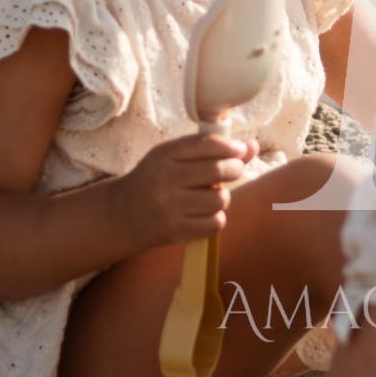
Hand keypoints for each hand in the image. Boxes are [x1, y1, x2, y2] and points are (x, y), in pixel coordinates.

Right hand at [110, 131, 259, 250]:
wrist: (123, 214)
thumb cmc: (155, 178)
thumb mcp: (174, 155)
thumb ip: (211, 148)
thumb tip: (252, 146)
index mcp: (165, 155)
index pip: (207, 144)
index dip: (231, 146)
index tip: (240, 150)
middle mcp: (166, 180)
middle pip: (218, 170)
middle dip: (235, 168)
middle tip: (234, 170)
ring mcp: (170, 208)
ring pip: (219, 200)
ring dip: (224, 196)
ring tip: (214, 194)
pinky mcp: (176, 232)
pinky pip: (214, 224)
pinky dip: (216, 218)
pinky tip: (206, 213)